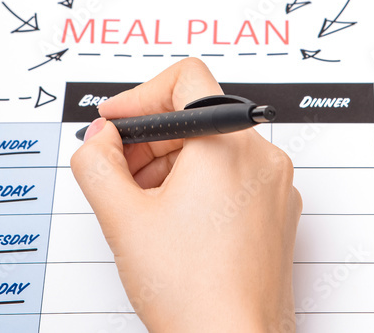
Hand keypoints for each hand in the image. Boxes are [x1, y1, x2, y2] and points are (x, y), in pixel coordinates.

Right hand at [71, 58, 301, 332]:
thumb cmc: (193, 292)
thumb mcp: (122, 218)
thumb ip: (97, 163)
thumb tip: (99, 139)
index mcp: (229, 144)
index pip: (185, 79)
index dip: (140, 96)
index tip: (117, 123)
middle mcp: (262, 158)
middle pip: (197, 118)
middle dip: (149, 141)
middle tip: (117, 172)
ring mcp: (275, 188)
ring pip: (214, 150)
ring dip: (170, 166)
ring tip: (142, 209)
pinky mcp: (276, 214)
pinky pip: (233, 179)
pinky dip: (198, 188)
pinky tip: (172, 225)